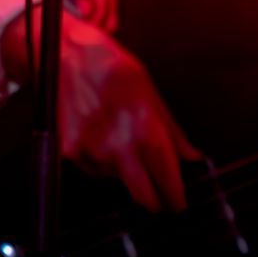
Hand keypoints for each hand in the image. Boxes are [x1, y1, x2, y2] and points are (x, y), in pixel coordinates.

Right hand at [8, 7, 200, 212]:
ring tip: (116, 140)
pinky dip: (98, 161)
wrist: (64, 53)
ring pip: (116, 180)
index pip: (169, 184)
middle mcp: (119, 146)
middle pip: (144, 198)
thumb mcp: (151, 93)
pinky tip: (97, 135)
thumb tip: (193, 158)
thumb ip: (172, 132)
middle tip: (159, 197)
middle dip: (154, 200)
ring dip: (122, 172)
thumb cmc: (111, 67)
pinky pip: (92, 169)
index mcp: (146, 132)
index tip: (179, 203)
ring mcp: (91, 150)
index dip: (177, 199)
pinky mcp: (69, 151)